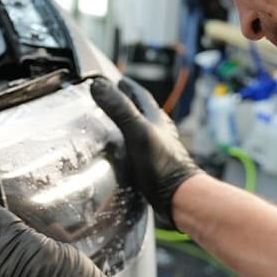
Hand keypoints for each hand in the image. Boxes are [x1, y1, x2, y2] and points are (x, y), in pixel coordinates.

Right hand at [91, 76, 199, 225]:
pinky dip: (127, 146)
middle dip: (126, 104)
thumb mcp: (136, 131)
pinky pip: (138, 149)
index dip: (128, 86)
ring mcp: (157, 148)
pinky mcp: (153, 166)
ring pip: (140, 130)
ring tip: (110, 126)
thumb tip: (99, 85)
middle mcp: (158, 131)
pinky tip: (119, 154)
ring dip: (126, 125)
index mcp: (156, 118)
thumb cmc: (161, 164)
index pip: (140, 95)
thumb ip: (119, 108)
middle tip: (110, 100)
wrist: (178, 196)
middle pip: (141, 111)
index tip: (116, 80)